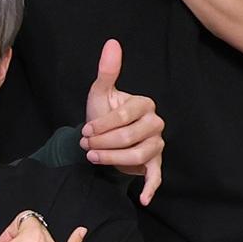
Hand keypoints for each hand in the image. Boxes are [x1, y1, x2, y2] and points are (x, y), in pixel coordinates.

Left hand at [79, 38, 164, 205]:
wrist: (103, 136)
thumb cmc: (102, 113)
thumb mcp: (100, 93)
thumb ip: (107, 71)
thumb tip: (112, 43)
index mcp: (145, 104)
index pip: (125, 115)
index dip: (102, 125)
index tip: (85, 131)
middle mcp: (156, 123)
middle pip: (130, 138)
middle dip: (104, 143)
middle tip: (86, 146)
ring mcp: (157, 144)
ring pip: (138, 156)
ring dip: (112, 159)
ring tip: (93, 157)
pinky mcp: (154, 163)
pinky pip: (156, 176)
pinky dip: (150, 188)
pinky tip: (141, 198)